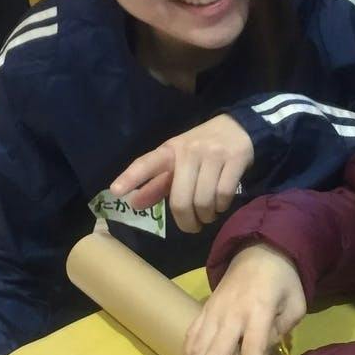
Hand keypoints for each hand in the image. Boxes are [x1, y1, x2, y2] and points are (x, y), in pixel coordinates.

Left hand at [111, 114, 254, 235]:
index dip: (132, 177)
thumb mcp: (177, 162)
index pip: (147, 163)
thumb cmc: (201, 149)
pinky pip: (223, 195)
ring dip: (206, 216)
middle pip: (181, 200)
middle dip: (186, 222)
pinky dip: (221, 207)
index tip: (116, 191)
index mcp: (170, 151)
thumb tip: (134, 203)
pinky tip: (220, 205)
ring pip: (204, 201)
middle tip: (192, 227)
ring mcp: (212, 155)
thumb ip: (157, 184)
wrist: (238, 127)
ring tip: (208, 215)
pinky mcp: (234, 159)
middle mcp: (189, 151)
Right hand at [184, 245, 305, 354]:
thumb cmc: (283, 282)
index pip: (253, 346)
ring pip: (198, 348)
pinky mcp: (203, 310)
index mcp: (259, 310)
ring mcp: (213, 311)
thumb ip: (282, 330)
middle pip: (217, 353)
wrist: (259, 251)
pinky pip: (191, 337)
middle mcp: (231, 312)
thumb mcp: (296, 304)